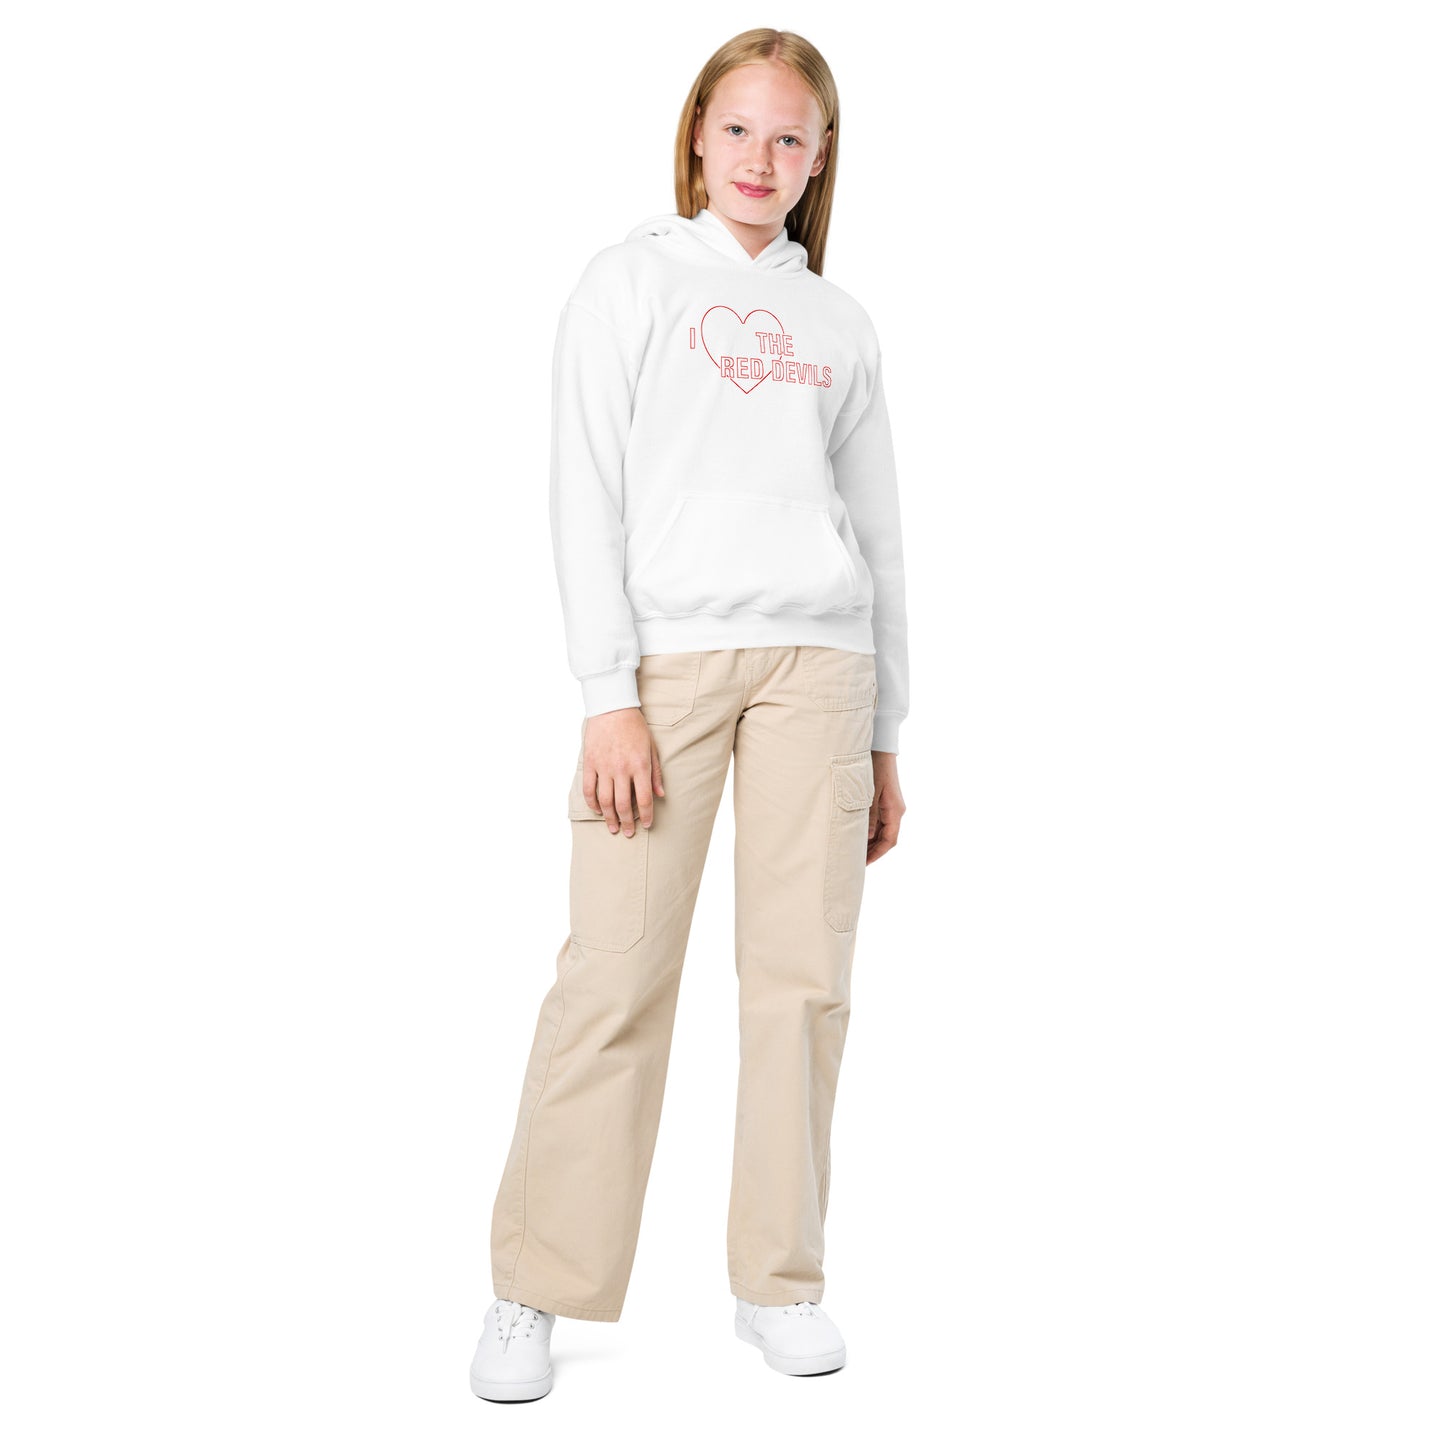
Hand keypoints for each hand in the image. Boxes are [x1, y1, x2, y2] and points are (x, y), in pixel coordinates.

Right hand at [580, 707, 663, 835]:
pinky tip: (598, 810)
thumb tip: (660, 794)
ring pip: (605, 800)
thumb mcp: (652, 748)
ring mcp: (604, 767)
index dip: (645, 816)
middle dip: (626, 822)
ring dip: (609, 817)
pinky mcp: (590, 763)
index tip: (646, 825)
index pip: (644, 799)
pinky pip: (589, 789)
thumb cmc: (635, 727)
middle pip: (623, 804)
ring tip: (613, 827)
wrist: (612, 708)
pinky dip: (592, 802)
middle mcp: (622, 769)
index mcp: (640, 765)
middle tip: (628, 833)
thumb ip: (655, 773)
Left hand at [867, 750, 904, 862]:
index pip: (889, 840)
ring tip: (855, 850)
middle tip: (856, 861)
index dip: (877, 853)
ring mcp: (892, 806)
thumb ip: (870, 816)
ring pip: (883, 831)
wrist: (881, 749)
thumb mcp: (870, 793)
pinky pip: (880, 822)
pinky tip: (858, 834)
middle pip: (887, 838)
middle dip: (873, 851)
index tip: (864, 863)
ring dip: (871, 842)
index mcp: (895, 811)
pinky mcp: (886, 802)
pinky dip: (870, 831)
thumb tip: (869, 837)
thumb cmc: (875, 768)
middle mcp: (896, 811)